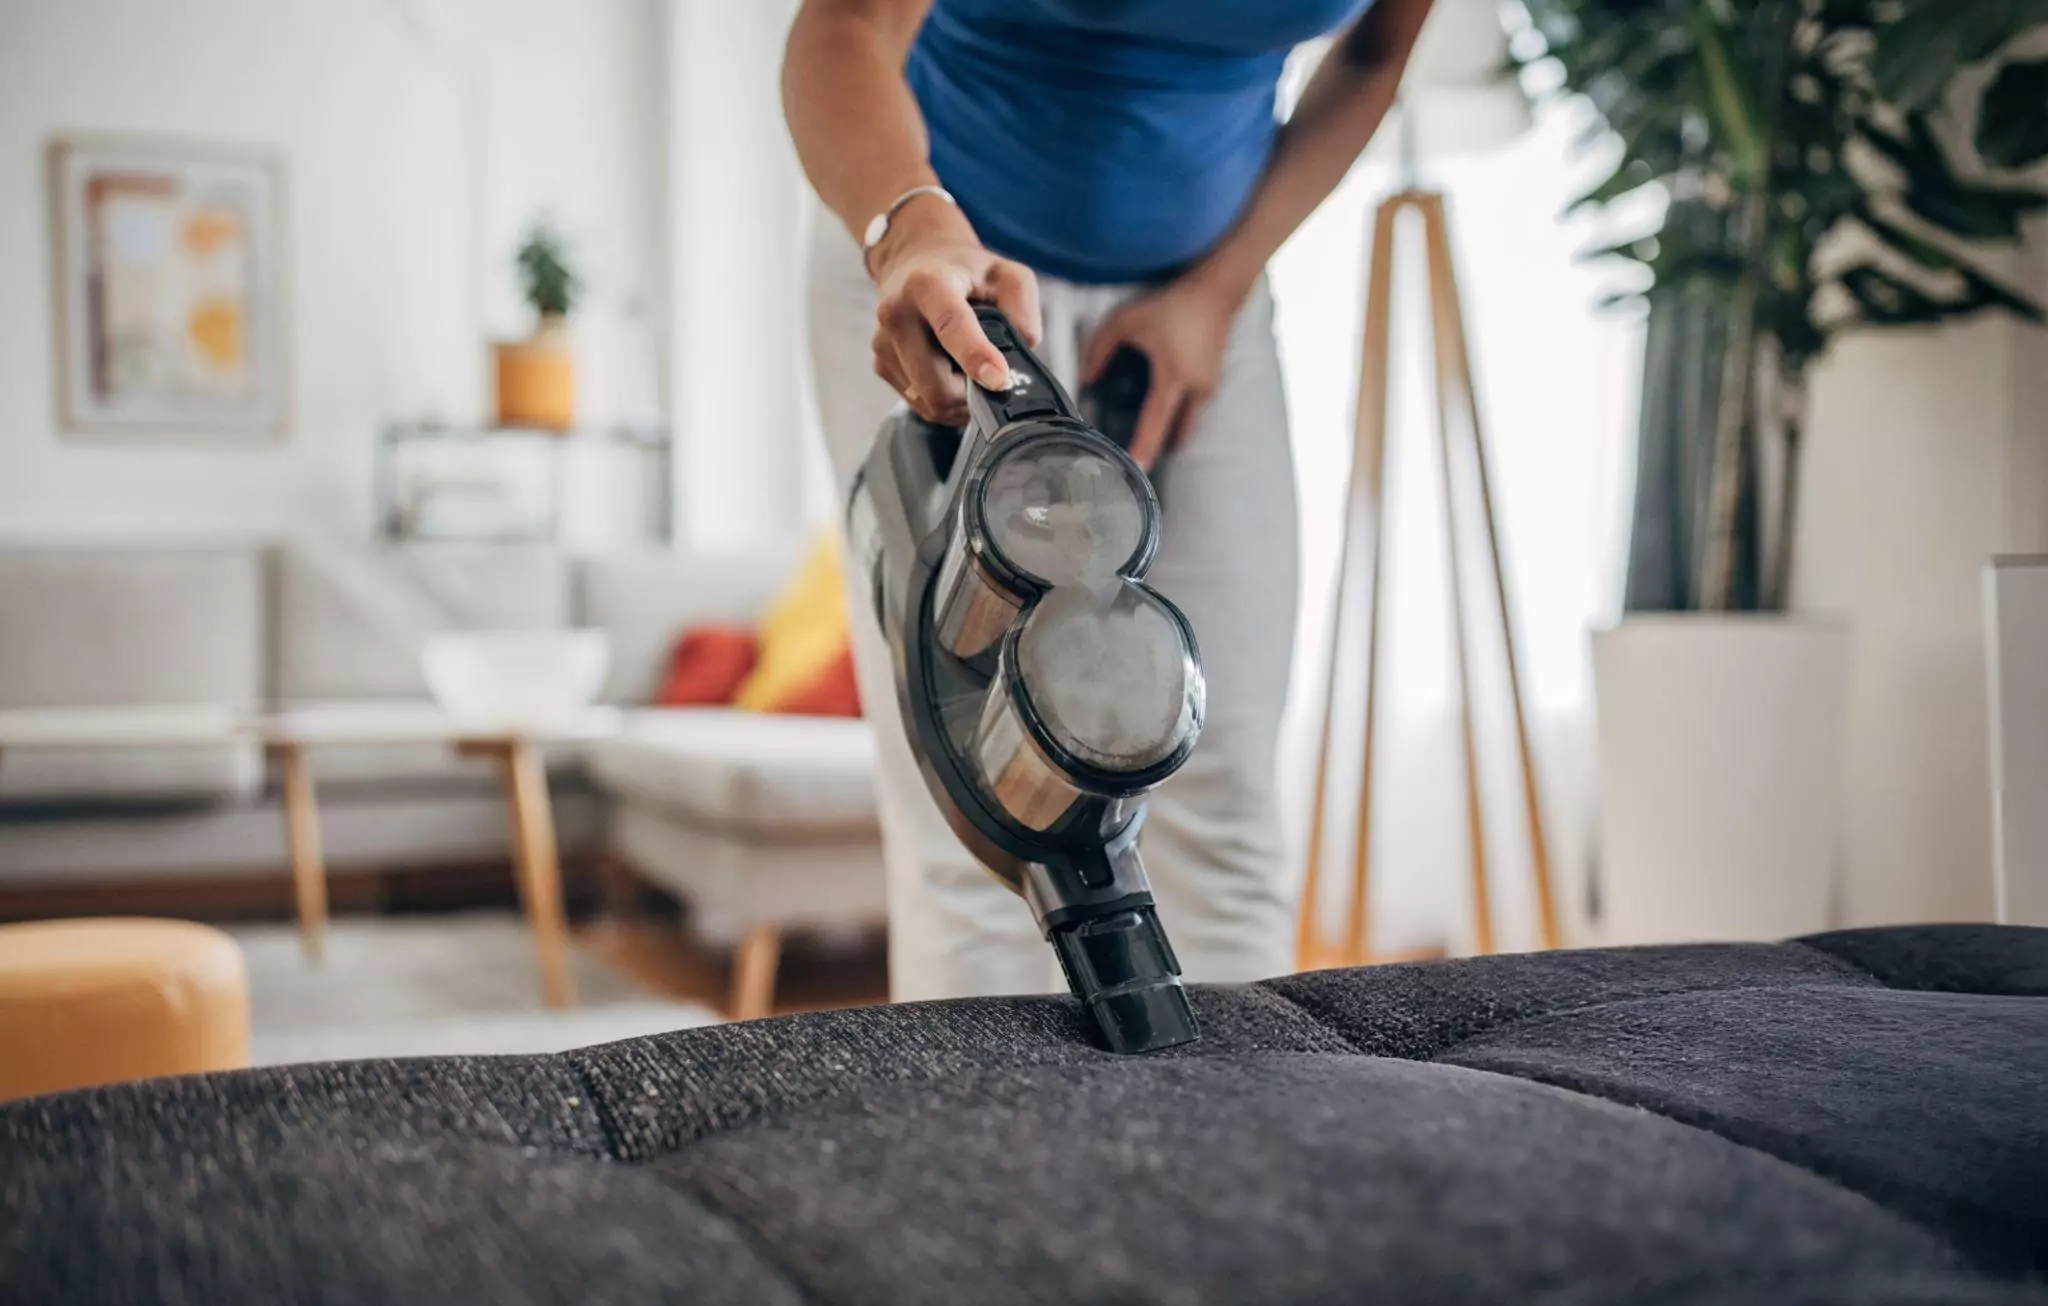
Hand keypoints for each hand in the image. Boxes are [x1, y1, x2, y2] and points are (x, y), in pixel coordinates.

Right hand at [870, 202, 1041, 425]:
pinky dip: (941, 398)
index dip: (975, 356)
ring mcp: (883, 342)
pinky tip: (950, 373)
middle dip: (971, 393)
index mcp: (928, 284)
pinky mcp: (879, 364)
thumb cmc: (966, 272)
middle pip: (936, 383)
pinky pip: (918, 402)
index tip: (998, 379)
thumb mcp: (1007, 274)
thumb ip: (1023, 309)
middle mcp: (896, 312)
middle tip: (992, 379)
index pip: (950, 324)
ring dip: (958, 399)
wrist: (916, 263)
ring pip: (928, 401)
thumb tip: (1021, 353)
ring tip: (969, 371)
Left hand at [1080, 275, 1240, 470]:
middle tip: (1137, 458)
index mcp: (1173, 378)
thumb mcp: (1127, 321)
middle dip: (1159, 447)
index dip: (1144, 447)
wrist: (1215, 292)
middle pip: (1176, 433)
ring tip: (1146, 437)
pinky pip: (1194, 410)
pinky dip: (1178, 416)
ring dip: (1169, 432)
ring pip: (1187, 423)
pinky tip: (1162, 411)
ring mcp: (1209, 387)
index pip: (1156, 423)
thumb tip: (1086, 378)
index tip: (1135, 468)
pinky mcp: (1213, 382)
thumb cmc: (1171, 305)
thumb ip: (1100, 349)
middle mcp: (1195, 389)